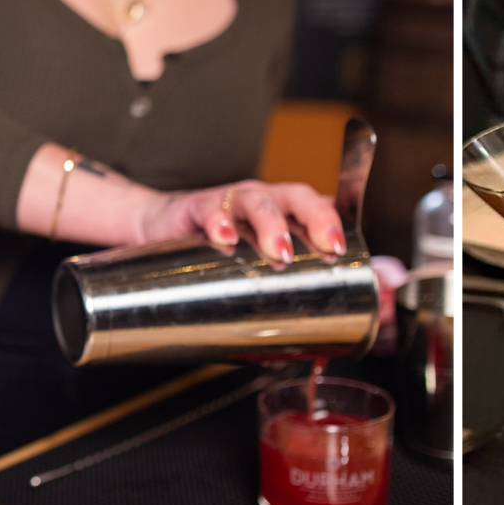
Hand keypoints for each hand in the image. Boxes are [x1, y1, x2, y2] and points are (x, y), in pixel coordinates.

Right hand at [138, 180, 344, 262]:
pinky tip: (225, 239)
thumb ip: (291, 274)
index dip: (330, 222)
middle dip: (313, 219)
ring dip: (271, 224)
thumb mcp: (258, 253)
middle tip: (324, 247)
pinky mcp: (196, 207)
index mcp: (284, 209)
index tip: (339, 249)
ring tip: (279, 251)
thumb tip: (337, 307)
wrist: (165, 225)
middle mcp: (262, 199)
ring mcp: (231, 200)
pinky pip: (208, 209)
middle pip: (293, 197)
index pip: (315, 205)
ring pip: (256, 201)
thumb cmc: (226, 243)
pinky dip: (218, 222)